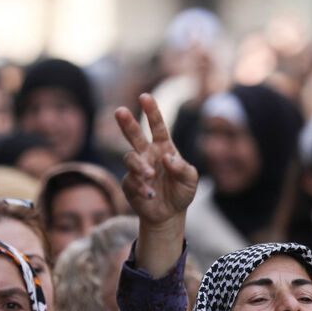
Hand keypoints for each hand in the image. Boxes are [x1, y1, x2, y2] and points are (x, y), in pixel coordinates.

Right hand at [116, 93, 197, 276]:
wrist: (170, 214)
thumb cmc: (181, 192)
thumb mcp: (190, 180)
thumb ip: (183, 168)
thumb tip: (167, 158)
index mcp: (163, 147)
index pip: (157, 126)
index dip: (152, 111)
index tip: (145, 97)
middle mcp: (147, 154)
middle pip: (134, 135)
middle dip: (127, 122)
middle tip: (120, 110)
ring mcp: (137, 168)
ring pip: (130, 158)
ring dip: (139, 165)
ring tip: (150, 175)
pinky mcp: (129, 184)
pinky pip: (130, 181)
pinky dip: (141, 187)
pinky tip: (150, 195)